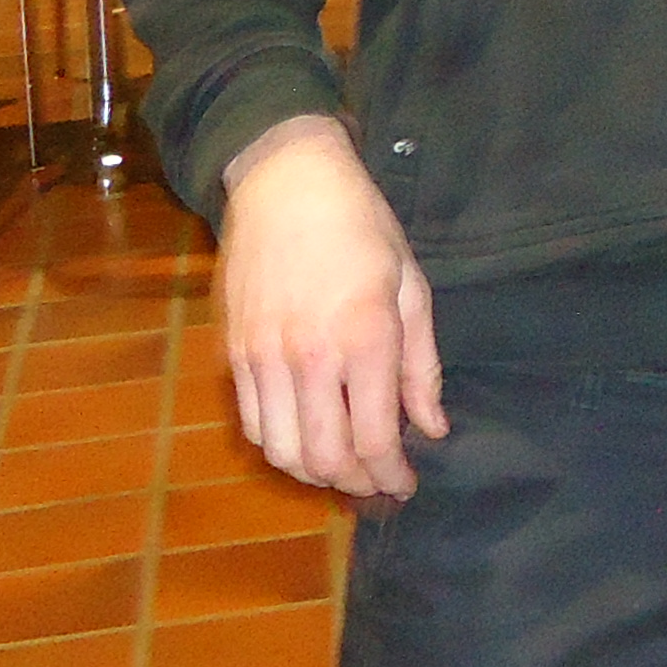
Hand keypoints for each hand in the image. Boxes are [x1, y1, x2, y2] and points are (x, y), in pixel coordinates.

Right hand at [216, 115, 447, 499]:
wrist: (287, 182)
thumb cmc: (362, 228)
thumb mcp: (411, 287)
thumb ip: (421, 367)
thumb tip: (432, 428)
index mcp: (365, 337)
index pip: (375, 439)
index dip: (392, 475)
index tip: (405, 484)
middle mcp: (310, 355)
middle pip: (325, 458)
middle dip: (355, 483)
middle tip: (376, 481)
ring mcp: (263, 356)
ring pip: (282, 451)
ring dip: (315, 472)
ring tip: (342, 464)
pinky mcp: (233, 352)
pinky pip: (253, 423)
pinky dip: (280, 445)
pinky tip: (306, 435)